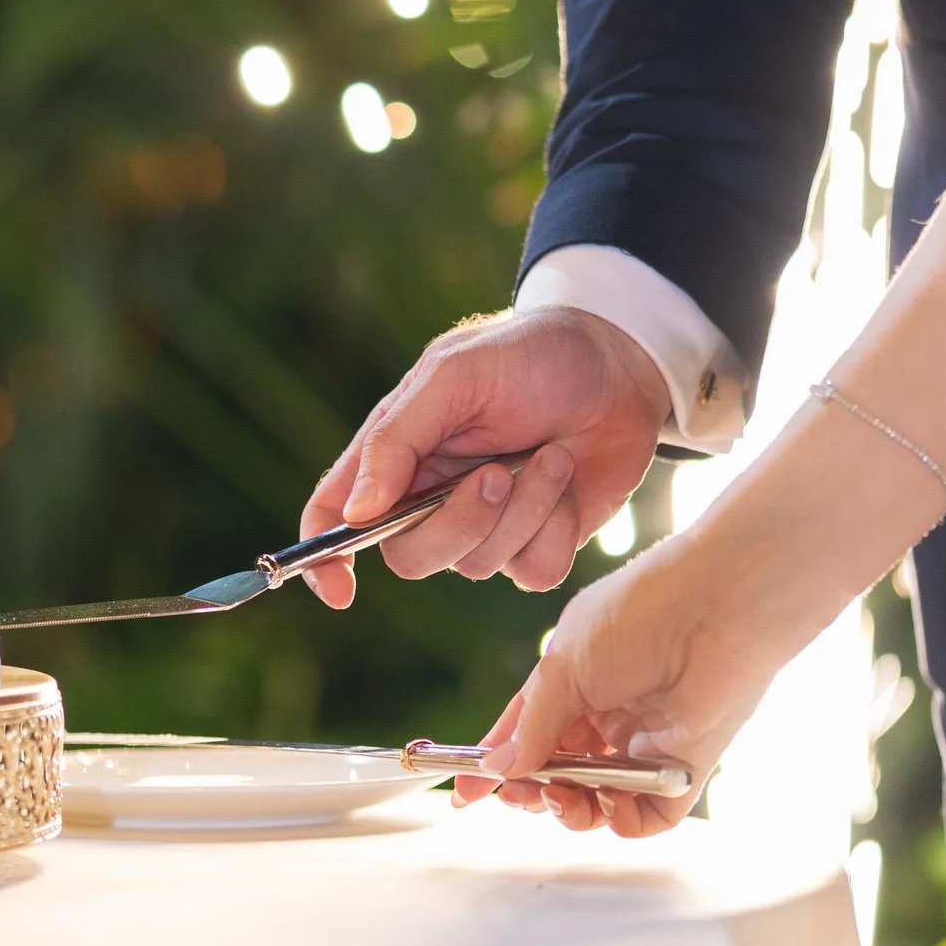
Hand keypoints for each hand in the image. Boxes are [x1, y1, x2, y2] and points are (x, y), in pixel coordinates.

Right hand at [298, 307, 675, 606]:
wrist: (621, 362)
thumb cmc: (530, 354)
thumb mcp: (454, 375)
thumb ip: (397, 440)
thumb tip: (356, 513)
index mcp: (395, 452)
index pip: (333, 513)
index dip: (323, 557)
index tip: (343, 590)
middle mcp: (430, 496)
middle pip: (409, 556)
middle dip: (457, 522)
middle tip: (498, 473)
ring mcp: (485, 524)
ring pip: (476, 565)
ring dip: (523, 509)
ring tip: (551, 454)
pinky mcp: (537, 540)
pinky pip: (531, 571)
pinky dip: (555, 526)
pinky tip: (568, 478)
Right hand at [448, 514, 812, 836]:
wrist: (715, 609)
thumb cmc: (638, 615)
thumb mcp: (563, 666)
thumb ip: (532, 726)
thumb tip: (498, 768)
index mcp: (576, 682)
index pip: (528, 732)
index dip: (496, 763)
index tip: (464, 792)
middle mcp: (610, 717)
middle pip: (559, 773)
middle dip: (532, 790)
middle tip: (516, 796)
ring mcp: (646, 745)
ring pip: (597, 801)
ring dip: (571, 809)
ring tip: (562, 797)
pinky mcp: (683, 770)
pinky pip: (647, 816)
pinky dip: (622, 820)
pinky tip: (609, 803)